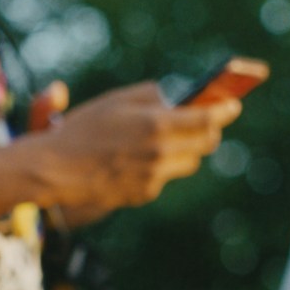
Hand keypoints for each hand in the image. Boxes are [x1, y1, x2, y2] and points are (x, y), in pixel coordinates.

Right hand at [27, 80, 239, 219]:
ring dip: (186, 151)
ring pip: (189, 163)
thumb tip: (178, 99)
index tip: (233, 105)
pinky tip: (138, 160)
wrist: (55, 169)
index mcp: (158, 125)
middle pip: (206, 144)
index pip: (209, 119)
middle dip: (209, 131)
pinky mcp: (143, 195)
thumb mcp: (119, 99)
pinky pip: (165, 178)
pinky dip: (161, 167)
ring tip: (167, 141)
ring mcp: (153, 178)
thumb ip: (155, 95)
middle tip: (206, 122)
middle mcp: (161, 154)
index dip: (226, 111)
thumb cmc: (84, 128)